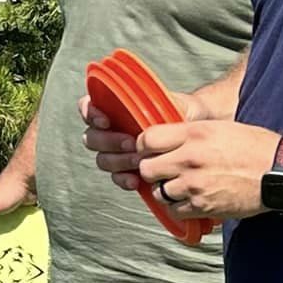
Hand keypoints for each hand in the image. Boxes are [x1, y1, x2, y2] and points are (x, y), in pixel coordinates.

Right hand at [80, 86, 209, 183]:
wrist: (194, 135)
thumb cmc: (181, 112)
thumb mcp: (173, 101)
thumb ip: (161, 102)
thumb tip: (156, 106)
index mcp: (113, 108)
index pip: (87, 108)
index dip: (90, 115)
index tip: (106, 121)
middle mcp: (109, 130)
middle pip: (92, 138)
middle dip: (109, 142)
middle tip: (131, 144)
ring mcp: (115, 152)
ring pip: (103, 159)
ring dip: (118, 161)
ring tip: (140, 162)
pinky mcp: (126, 170)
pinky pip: (116, 177)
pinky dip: (123, 179)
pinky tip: (135, 181)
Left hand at [130, 120, 280, 221]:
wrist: (281, 171)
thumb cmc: (254, 146)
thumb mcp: (218, 127)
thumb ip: (187, 133)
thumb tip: (163, 140)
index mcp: (193, 134)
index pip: (146, 139)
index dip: (144, 146)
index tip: (150, 150)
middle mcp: (190, 159)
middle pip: (146, 168)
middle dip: (151, 170)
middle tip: (162, 170)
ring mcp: (195, 184)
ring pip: (158, 192)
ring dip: (164, 190)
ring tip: (179, 185)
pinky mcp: (203, 206)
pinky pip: (174, 210)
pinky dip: (178, 207)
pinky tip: (189, 199)